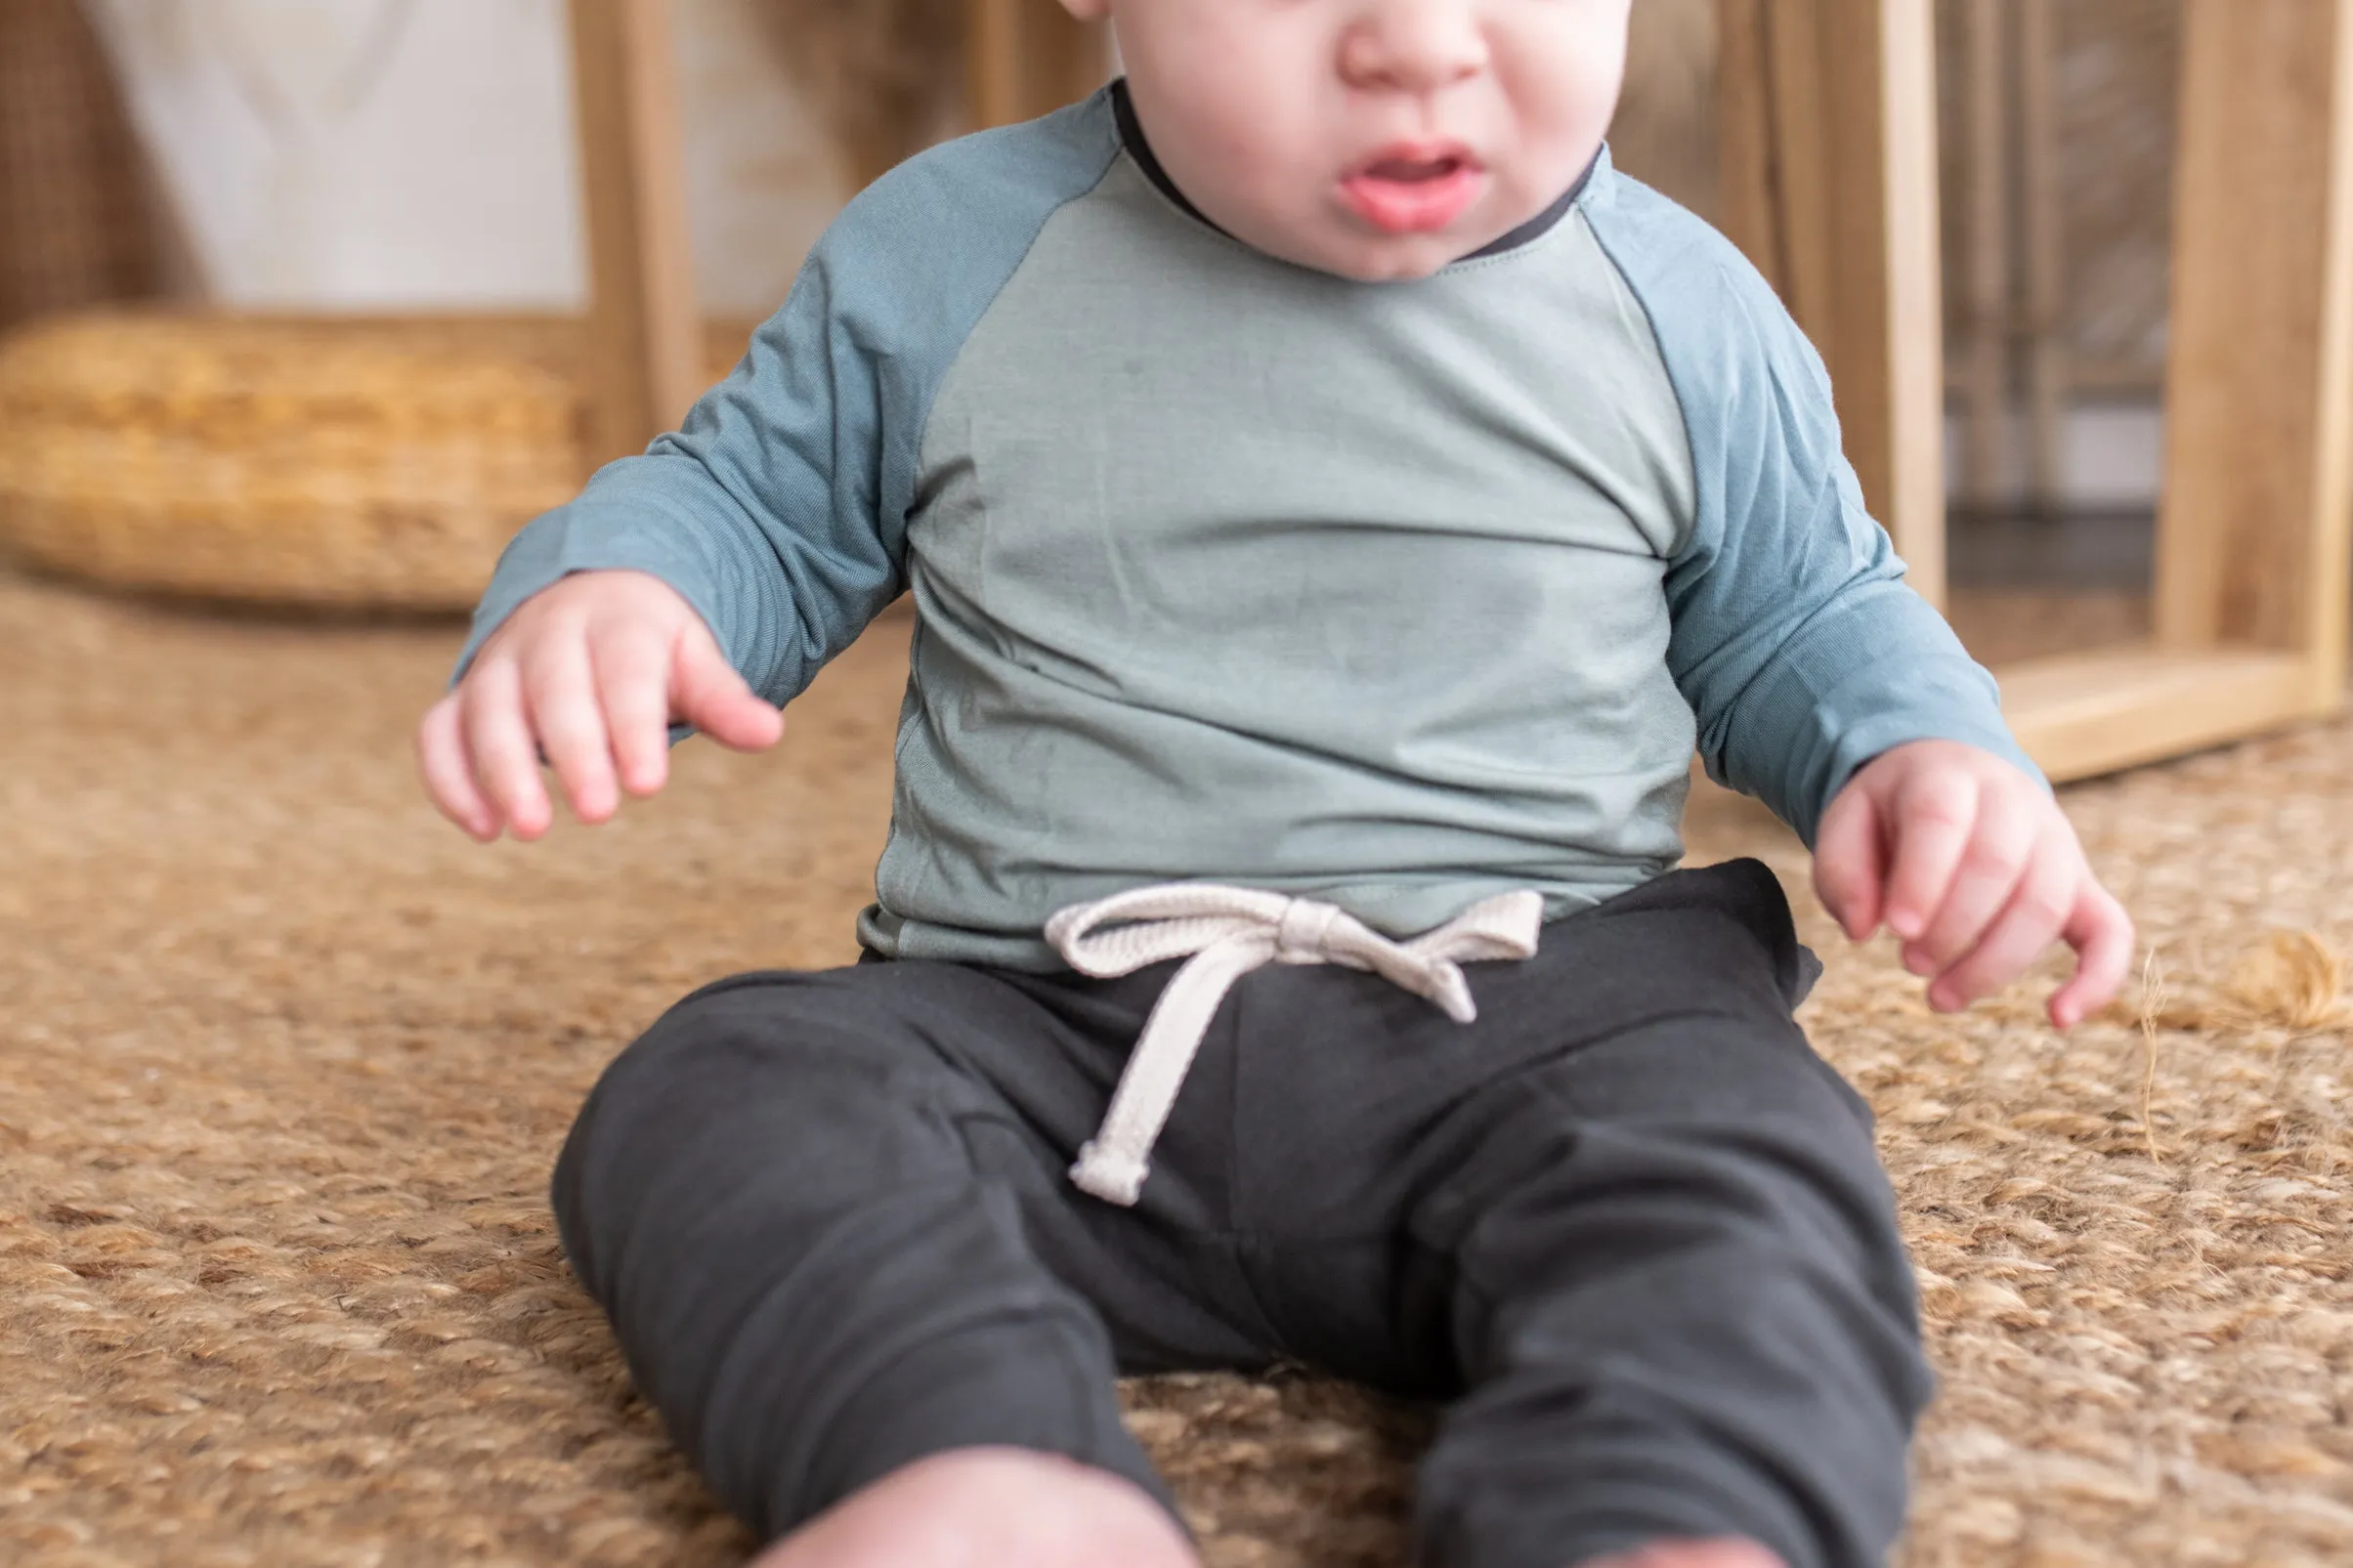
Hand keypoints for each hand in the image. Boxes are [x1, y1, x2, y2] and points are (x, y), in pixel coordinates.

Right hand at [414, 569, 784, 841]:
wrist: (587, 595)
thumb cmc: (650, 646)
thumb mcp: (692, 661)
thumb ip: (723, 699)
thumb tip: (769, 733)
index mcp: (616, 622)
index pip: (624, 674)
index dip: (634, 728)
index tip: (649, 785)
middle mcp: (547, 635)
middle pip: (554, 692)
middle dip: (574, 753)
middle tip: (599, 814)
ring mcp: (498, 665)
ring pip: (486, 711)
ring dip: (501, 772)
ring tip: (530, 830)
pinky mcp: (461, 697)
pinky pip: (439, 733)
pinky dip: (450, 779)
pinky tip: (484, 830)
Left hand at [1812, 740, 2133, 1027]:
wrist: (1953, 779)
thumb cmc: (1893, 814)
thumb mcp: (1847, 824)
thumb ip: (1842, 872)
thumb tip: (1863, 930)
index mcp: (1948, 777)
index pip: (1942, 820)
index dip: (1921, 878)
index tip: (1894, 929)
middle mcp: (2013, 803)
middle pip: (1999, 865)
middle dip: (1951, 929)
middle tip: (1909, 963)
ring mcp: (2057, 843)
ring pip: (2046, 904)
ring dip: (1994, 963)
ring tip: (1939, 997)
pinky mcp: (2082, 887)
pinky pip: (2112, 931)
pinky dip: (2096, 978)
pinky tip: (2059, 1018)